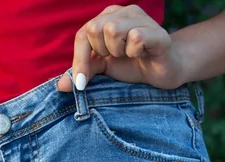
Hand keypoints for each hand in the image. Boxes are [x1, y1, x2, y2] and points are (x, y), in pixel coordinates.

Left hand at [56, 4, 185, 92]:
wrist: (164, 72)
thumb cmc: (133, 66)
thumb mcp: (103, 69)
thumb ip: (83, 72)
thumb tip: (60, 86)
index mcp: (107, 17)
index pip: (82, 34)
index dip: (78, 61)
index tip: (81, 85)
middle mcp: (123, 12)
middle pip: (94, 28)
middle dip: (101, 52)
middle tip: (117, 58)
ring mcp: (141, 18)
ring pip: (112, 30)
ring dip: (118, 51)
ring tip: (130, 55)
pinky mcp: (157, 31)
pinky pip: (135, 37)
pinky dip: (135, 52)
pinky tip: (142, 54)